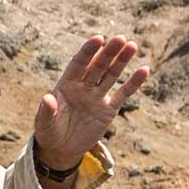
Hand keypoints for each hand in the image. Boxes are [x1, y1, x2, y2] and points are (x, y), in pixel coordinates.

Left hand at [34, 35, 148, 172]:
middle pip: (97, 66)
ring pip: (111, 75)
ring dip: (121, 61)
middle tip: (120, 39)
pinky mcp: (108, 110)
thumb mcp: (43, 123)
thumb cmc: (49, 132)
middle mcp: (83, 87)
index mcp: (66, 85)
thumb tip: (47, 98)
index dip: (88, 52)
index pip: (78, 64)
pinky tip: (144, 70)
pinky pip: (123, 94)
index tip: (98, 39)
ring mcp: (97, 97)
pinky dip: (133, 83)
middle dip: (108, 53)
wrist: (61, 149)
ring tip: (132, 45)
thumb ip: (46, 111)